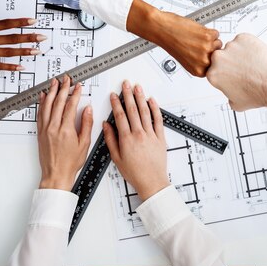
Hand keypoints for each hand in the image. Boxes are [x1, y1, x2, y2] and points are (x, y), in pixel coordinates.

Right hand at [0, 0, 44, 71]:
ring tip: (37, 51)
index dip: (20, 22)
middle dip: (29, 37)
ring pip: (8, 52)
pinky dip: (10, 67)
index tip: (32, 21)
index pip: (5, 24)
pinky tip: (21, 67)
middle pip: (11, 38)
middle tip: (42, 37)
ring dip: (24, 51)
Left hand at [37, 76, 91, 190]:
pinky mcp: (40, 132)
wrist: (56, 174)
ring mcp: (45, 129)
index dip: (75, 94)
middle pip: (58, 102)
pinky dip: (42, 103)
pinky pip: (40, 114)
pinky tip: (43, 97)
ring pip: (47, 106)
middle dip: (63, 88)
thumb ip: (86, 124)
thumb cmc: (71, 162)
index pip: (71, 106)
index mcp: (66, 130)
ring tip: (54, 82)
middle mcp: (53, 127)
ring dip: (51, 92)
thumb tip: (87, 110)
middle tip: (66, 79)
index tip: (78, 86)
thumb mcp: (84, 143)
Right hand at [103, 81, 169, 200]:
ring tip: (137, 87)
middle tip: (125, 84)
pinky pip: (158, 119)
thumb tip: (106, 125)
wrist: (151, 181)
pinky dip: (155, 109)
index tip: (113, 95)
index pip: (120, 116)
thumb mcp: (116, 158)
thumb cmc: (134, 172)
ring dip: (141, 98)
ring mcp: (151, 134)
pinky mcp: (160, 137)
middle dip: (128, 95)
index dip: (116, 103)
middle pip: (132, 110)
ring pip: (145, 112)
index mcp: (127, 139)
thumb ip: (111, 140)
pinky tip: (152, 100)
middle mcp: (139, 134)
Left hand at [126, 0, 221, 76]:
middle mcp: (203, 62)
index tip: (202, 54)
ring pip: (219, 43)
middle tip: (198, 44)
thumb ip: (199, 63)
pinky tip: (197, 32)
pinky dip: (208, 30)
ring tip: (196, 38)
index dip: (208, 58)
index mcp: (198, 71)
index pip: (214, 67)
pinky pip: (216, 33)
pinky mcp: (208, 36)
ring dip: (210, 39)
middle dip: (211, 49)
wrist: (162, 29)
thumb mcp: (186, 60)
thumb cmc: (171, 43)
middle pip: (218, 56)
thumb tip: (214, 60)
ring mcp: (207, 49)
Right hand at [207, 33, 266, 111]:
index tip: (230, 74)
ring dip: (240, 53)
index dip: (223, 72)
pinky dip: (249, 46)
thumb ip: (226, 93)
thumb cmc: (257, 93)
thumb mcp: (235, 103)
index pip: (213, 70)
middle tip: (242, 69)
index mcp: (213, 74)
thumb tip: (228, 89)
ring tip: (251, 64)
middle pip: (221, 57)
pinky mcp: (243, 38)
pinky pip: (243, 40)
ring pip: (233, 48)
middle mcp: (219, 58)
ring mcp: (231, 47)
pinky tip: (255, 56)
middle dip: (229, 62)